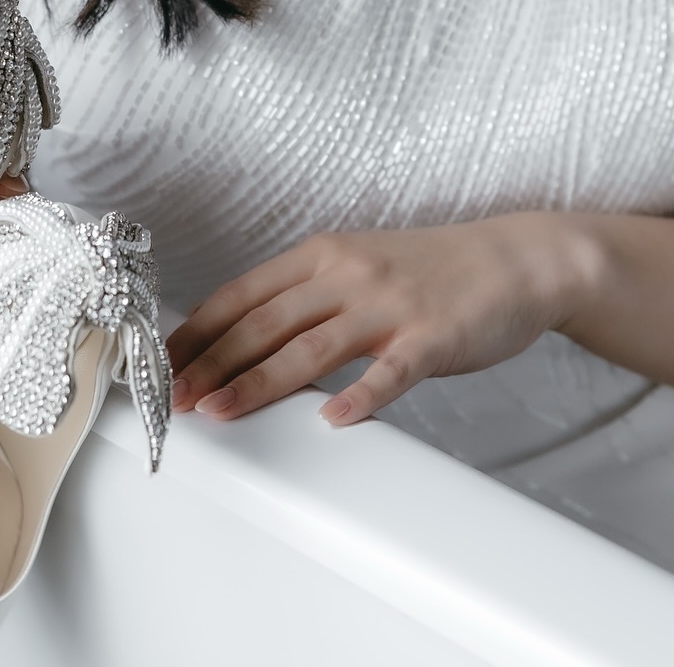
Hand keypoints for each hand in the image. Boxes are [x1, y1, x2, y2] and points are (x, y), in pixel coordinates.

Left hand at [166, 213, 600, 426]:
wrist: (515, 260)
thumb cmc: (431, 270)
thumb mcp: (359, 265)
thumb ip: (308, 296)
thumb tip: (244, 337)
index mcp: (323, 254)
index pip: (243, 294)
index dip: (198, 330)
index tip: (159, 362)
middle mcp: (348, 274)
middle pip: (265, 323)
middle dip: (211, 362)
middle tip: (171, 398)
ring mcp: (389, 305)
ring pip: (311, 347)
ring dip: (259, 382)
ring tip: (219, 412)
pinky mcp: (431, 336)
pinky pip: (390, 370)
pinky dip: (360, 395)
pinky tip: (333, 419)